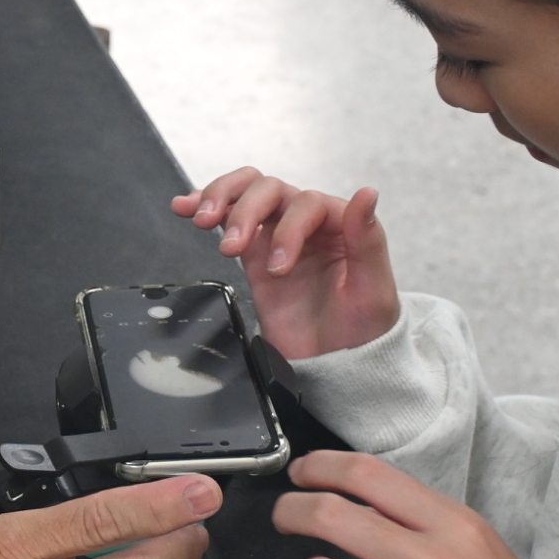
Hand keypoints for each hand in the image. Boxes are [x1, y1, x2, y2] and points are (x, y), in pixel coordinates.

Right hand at [172, 167, 400, 358]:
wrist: (334, 368)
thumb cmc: (362, 332)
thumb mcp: (373, 290)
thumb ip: (368, 240)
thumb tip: (367, 193)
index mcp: (342, 226)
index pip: (307, 203)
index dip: (288, 229)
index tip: (278, 269)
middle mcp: (309, 224)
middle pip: (270, 190)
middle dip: (246, 212)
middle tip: (231, 247)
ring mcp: (278, 235)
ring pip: (247, 193)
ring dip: (222, 198)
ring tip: (203, 220)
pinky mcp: (254, 254)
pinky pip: (228, 219)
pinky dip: (204, 205)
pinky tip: (185, 206)